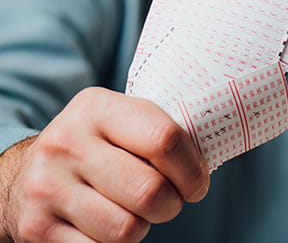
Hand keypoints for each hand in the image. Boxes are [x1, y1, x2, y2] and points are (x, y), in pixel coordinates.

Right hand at [1, 87, 208, 242]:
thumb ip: (161, 134)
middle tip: (168, 201)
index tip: (196, 183)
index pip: (165, 140)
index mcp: (97, 108)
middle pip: (150, 191)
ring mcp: (47, 186)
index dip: (193, 170)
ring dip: (141, 227)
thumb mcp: (124, 122)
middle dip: (172, 204)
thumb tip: (208, 161)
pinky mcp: (37, 226)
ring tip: (132, 211)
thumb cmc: (101, 147)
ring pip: (126, 229)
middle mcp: (67, 143)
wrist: (31, 172)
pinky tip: (105, 224)